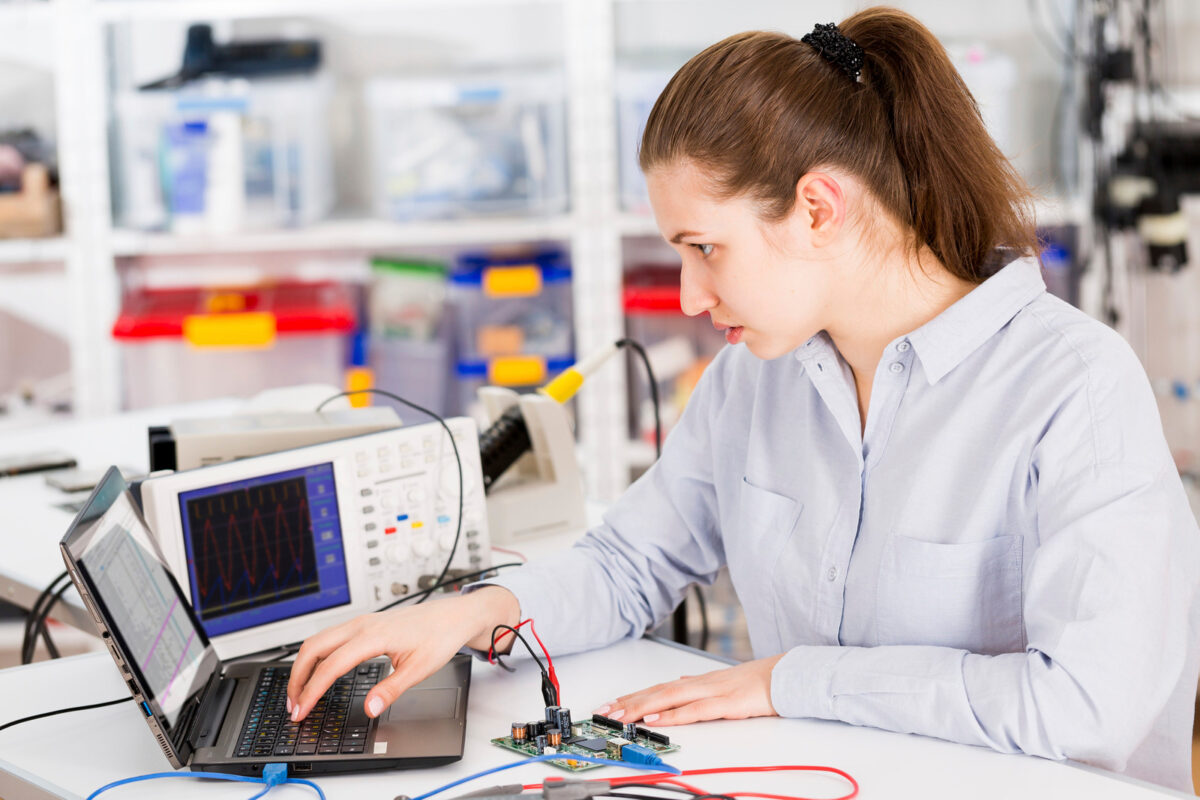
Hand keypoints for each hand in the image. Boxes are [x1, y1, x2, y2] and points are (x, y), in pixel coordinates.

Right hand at [286, 585, 518, 722]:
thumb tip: (369, 708)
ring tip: (301, 694)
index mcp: (373, 636)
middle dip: (297, 677)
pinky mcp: (365, 624)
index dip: (312, 691)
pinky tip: (318, 672)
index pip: (331, 666)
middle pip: (313, 648)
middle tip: (293, 706)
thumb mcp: (420, 668)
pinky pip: (330, 638)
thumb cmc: (440, 636)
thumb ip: (392, 689)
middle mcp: (362, 625)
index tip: (301, 711)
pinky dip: (316, 656)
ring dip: (304, 666)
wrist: (453, 615)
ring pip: (319, 640)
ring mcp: (362, 622)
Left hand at [593, 654, 784, 725]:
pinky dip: (673, 714)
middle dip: (628, 702)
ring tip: (620, 715)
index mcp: (698, 681)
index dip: (633, 697)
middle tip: (604, 712)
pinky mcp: (727, 704)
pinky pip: (695, 710)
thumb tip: (679, 680)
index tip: (611, 705)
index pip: (658, 688)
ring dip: (642, 707)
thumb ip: (699, 684)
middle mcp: (700, 683)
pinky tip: (656, 719)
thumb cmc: (757, 682)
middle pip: (657, 692)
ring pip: (669, 698)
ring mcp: (712, 692)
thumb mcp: (722, 683)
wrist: (786, 676)